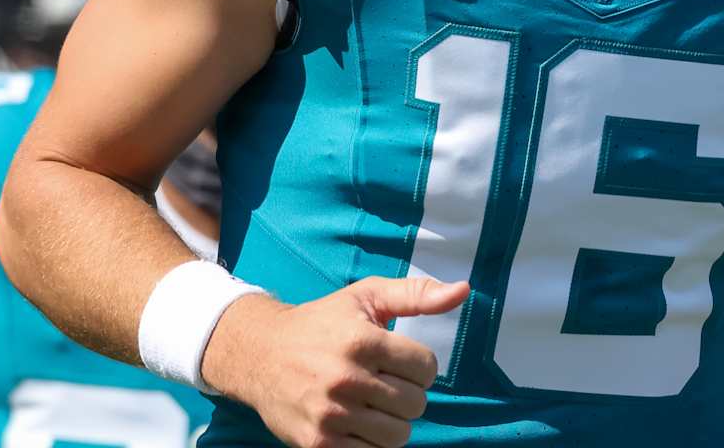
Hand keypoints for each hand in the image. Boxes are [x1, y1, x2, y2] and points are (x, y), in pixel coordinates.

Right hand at [201, 276, 467, 447]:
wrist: (260, 354)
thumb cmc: (323, 322)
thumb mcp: (367, 297)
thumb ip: (417, 294)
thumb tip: (463, 290)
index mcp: (362, 341)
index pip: (427, 368)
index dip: (420, 366)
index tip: (400, 361)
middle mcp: (346, 378)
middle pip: (416, 404)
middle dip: (407, 394)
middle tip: (385, 383)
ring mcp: (331, 414)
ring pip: (398, 435)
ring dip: (392, 421)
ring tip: (372, 403)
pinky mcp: (318, 443)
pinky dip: (371, 442)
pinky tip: (356, 421)